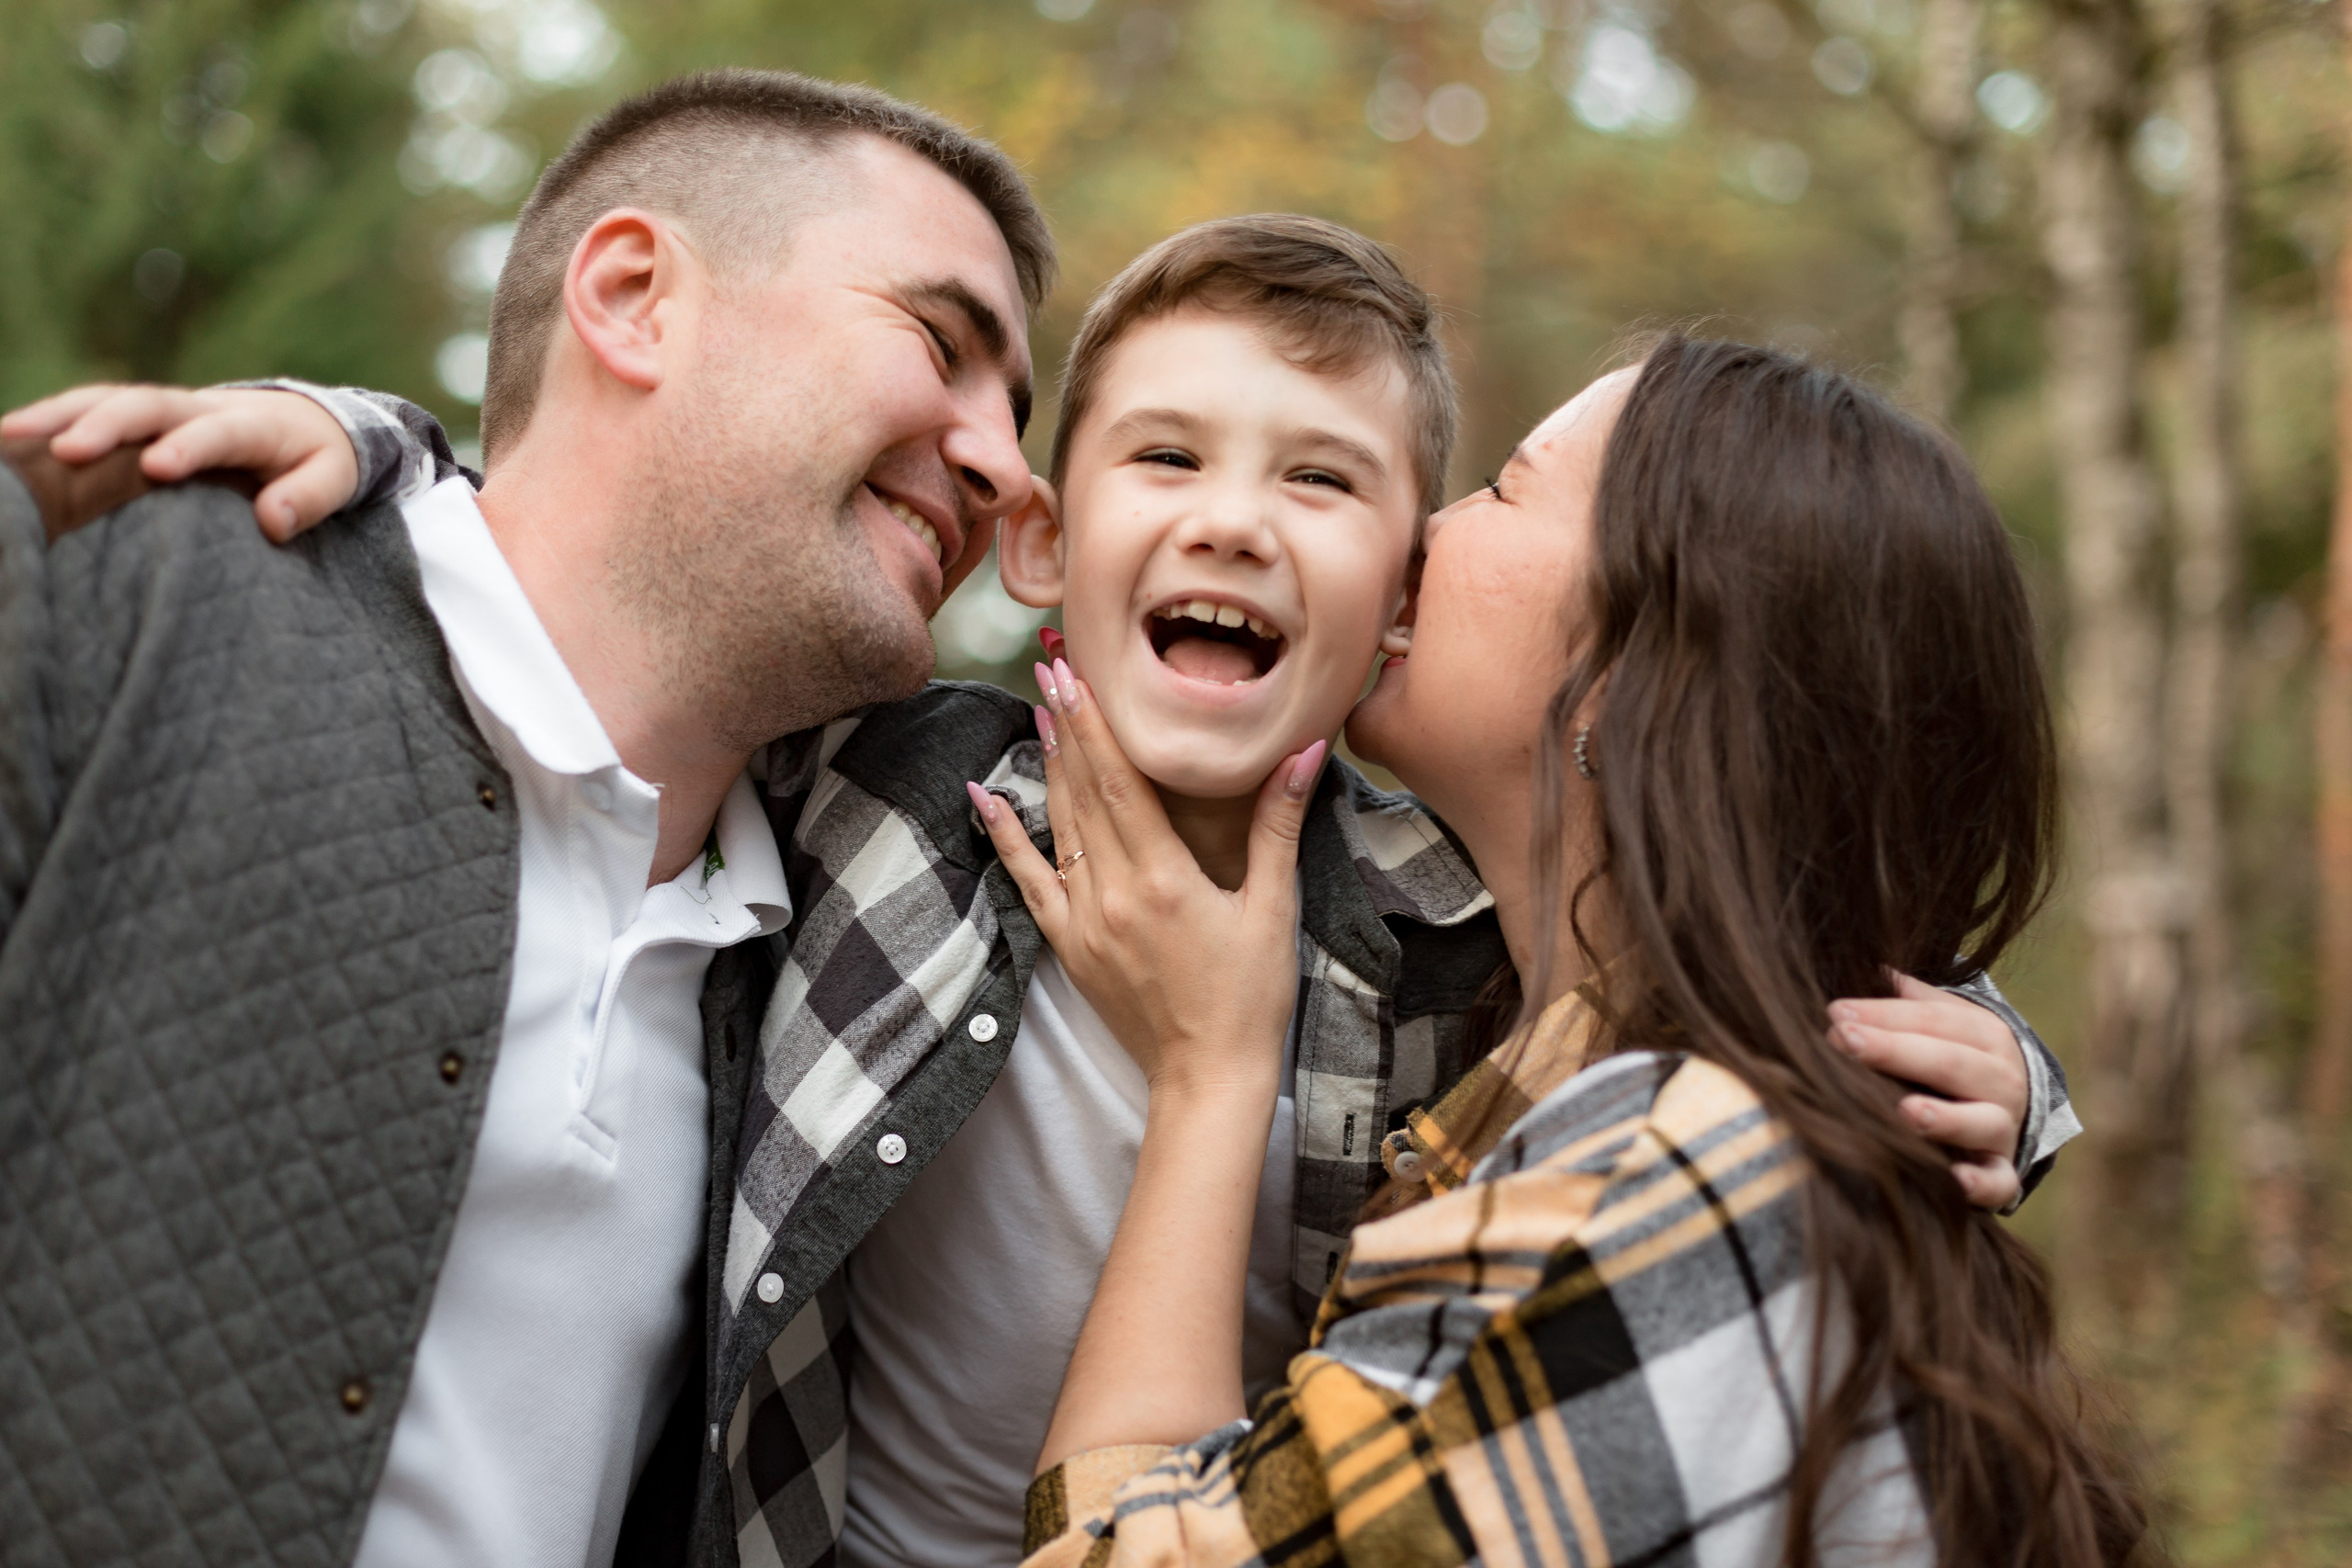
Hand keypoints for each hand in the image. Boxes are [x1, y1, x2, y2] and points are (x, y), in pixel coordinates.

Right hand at [0, 384, 357, 542]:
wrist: (307, 421)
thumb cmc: (320, 459)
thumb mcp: (337, 478)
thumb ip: (310, 498)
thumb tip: (274, 521)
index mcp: (252, 424)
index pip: (216, 431)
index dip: (188, 446)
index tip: (158, 468)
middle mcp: (200, 407)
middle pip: (146, 406)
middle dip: (105, 425)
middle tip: (63, 452)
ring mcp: (165, 408)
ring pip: (106, 401)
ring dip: (58, 416)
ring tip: (10, 440)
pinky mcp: (139, 419)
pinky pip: (91, 411)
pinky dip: (52, 421)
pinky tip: (12, 445)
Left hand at [966, 656, 1325, 1095]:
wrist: (1208, 1077)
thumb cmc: (1252, 995)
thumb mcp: (1274, 905)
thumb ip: (1279, 823)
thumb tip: (1304, 752)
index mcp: (1164, 878)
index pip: (1120, 780)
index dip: (1095, 722)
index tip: (1075, 673)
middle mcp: (1113, 894)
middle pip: (1083, 792)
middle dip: (1067, 726)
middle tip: (1049, 666)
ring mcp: (1085, 921)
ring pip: (1057, 827)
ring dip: (1046, 767)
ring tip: (1036, 711)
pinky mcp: (1069, 946)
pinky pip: (1028, 879)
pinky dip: (1004, 837)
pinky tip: (983, 797)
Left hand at [1828, 973, 2028, 1209]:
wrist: (2016, 1108)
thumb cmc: (1957, 1058)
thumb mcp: (1945, 1023)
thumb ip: (1909, 998)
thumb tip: (1869, 964)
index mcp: (1984, 1035)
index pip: (1933, 1019)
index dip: (1884, 1015)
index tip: (1835, 1013)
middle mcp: (2000, 1079)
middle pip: (1951, 1063)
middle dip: (1896, 1051)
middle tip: (1845, 1041)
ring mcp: (2004, 1127)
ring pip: (1982, 1121)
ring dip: (1946, 1118)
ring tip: (1906, 1111)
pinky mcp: (2003, 1171)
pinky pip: (2000, 1181)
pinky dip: (1982, 1184)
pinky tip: (1956, 1180)